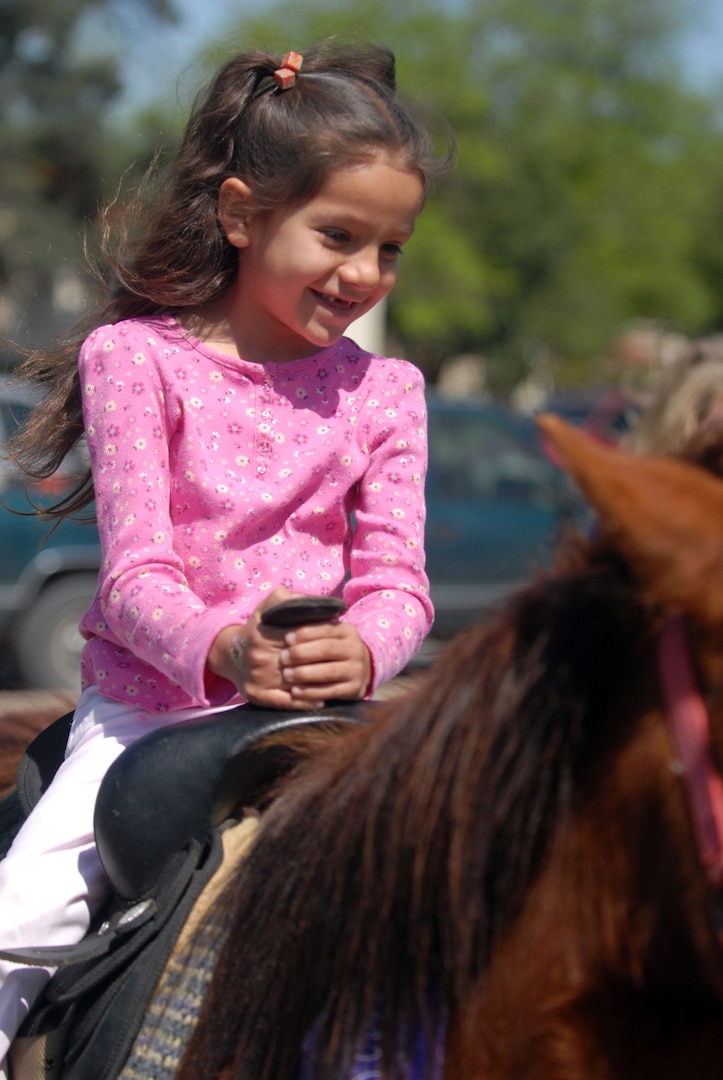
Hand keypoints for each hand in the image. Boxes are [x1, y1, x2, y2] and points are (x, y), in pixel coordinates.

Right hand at [206, 589, 370, 709]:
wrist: (230, 655)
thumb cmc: (256, 630)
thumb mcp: (265, 609)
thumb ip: (283, 599)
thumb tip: (308, 601)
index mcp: (262, 635)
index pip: (297, 637)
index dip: (315, 639)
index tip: (331, 640)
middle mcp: (258, 657)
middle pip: (298, 661)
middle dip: (319, 661)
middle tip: (339, 662)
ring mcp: (257, 678)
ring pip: (294, 683)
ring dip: (316, 684)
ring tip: (335, 682)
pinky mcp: (256, 695)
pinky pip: (285, 702)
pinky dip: (304, 702)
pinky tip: (320, 700)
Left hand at [278, 620, 371, 705]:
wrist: (358, 671)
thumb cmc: (331, 649)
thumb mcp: (327, 634)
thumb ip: (310, 626)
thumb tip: (286, 611)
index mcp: (347, 631)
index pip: (325, 629)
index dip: (305, 633)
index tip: (287, 638)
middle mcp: (355, 649)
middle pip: (326, 649)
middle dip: (302, 653)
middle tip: (283, 658)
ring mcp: (356, 670)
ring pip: (328, 672)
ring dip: (304, 674)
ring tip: (286, 675)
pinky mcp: (354, 689)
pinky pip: (330, 691)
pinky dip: (311, 692)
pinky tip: (295, 691)